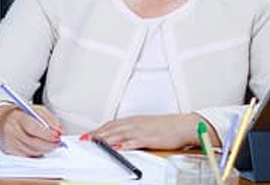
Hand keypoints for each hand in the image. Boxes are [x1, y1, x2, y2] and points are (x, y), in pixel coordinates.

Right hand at [0, 104, 63, 156]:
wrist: (1, 120)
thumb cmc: (20, 114)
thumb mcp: (35, 109)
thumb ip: (49, 118)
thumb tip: (59, 130)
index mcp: (18, 117)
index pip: (33, 127)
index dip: (47, 134)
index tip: (58, 136)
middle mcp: (12, 131)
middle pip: (33, 142)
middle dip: (49, 144)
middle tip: (58, 142)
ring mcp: (10, 143)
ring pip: (32, 151)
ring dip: (45, 149)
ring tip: (51, 144)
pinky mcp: (10, 151)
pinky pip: (28, 155)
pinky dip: (37, 152)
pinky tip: (41, 147)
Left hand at [86, 113, 215, 149]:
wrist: (184, 125)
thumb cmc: (168, 127)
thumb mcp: (148, 127)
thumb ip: (135, 132)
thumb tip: (123, 139)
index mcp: (135, 120)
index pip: (112, 124)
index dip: (99, 129)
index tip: (89, 134)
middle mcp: (135, 123)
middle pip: (111, 128)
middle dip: (97, 134)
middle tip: (84, 139)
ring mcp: (141, 130)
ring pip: (119, 134)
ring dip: (105, 138)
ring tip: (94, 142)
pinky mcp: (149, 138)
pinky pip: (133, 142)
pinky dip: (123, 145)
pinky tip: (116, 148)